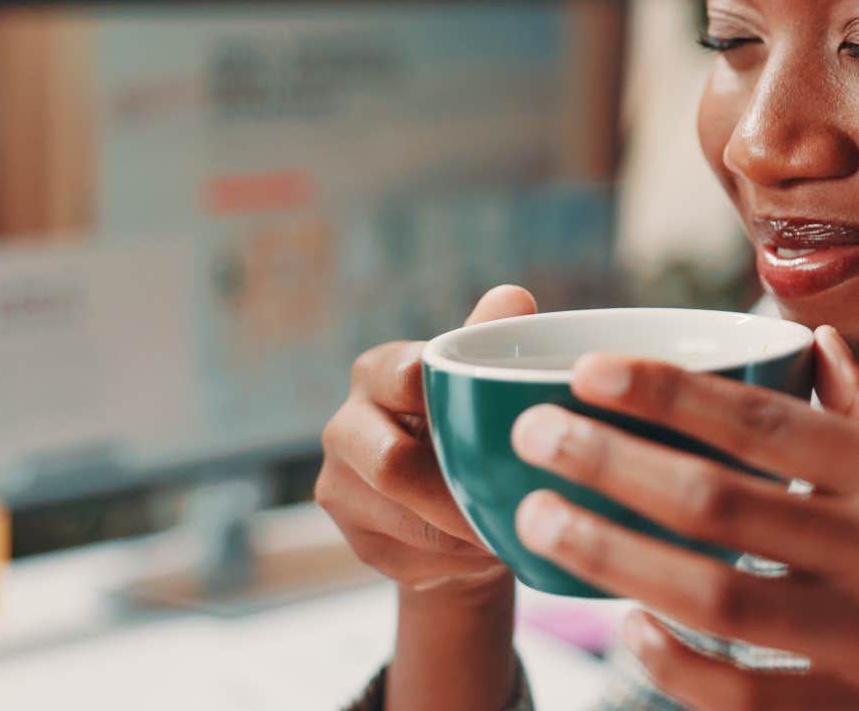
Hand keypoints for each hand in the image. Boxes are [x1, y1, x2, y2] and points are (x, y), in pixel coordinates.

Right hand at [317, 284, 538, 596]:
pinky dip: (458, 559)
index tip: (498, 419)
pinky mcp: (356, 542)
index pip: (402, 377)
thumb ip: (491, 337)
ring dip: (466, 530)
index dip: (445, 398)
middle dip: (459, 491)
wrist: (447, 495)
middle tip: (518, 502)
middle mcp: (344, 427)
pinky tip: (488, 548)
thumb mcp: (480, 376)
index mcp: (376, 372)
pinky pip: (410, 559)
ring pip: (405, 521)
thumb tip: (515, 298)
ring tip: (516, 526)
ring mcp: (340, 488)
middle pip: (392, 464)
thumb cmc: (469, 418)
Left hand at [508, 325, 858, 709]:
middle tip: (533, 437)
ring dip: (616, 557)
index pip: (767, 420)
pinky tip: (631, 634)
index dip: (667, 392)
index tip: (591, 371)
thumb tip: (821, 347)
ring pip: (716, 593)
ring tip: (544, 525)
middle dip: (611, 463)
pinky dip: (678, 667)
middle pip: (719, 499)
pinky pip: (747, 696)